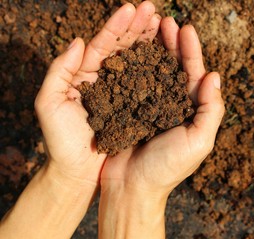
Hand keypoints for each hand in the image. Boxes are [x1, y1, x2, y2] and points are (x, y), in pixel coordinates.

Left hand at [35, 1, 159, 183]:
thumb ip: (59, 70)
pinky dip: (157, 69)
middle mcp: (105, 80)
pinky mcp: (134, 107)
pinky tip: (167, 56)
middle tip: (154, 10)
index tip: (133, 9)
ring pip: (137, 62)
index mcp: (85, 75)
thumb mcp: (49, 104)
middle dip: (138, 27)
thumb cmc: (60, 141)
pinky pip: (147, 85)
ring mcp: (122, 93)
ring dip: (149, 42)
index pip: (103, 44)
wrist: (78, 171)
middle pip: (123, 48)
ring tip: (164, 24)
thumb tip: (79, 41)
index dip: (117, 26)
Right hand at [99, 15, 224, 238]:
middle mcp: (172, 105)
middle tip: (166, 20)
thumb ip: (212, 110)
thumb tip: (215, 75)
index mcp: (192, 111)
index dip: (191, 51)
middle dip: (172, 43)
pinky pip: (132, 82)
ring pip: (153, 70)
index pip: (194, 74)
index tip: (186, 28)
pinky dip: (133, 64)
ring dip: (152, 48)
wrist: (132, 188)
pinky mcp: (129, 109)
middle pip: (174, 67)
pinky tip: (130, 49)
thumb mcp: (198, 142)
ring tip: (149, 27)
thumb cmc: (167, 169)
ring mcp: (150, 106)